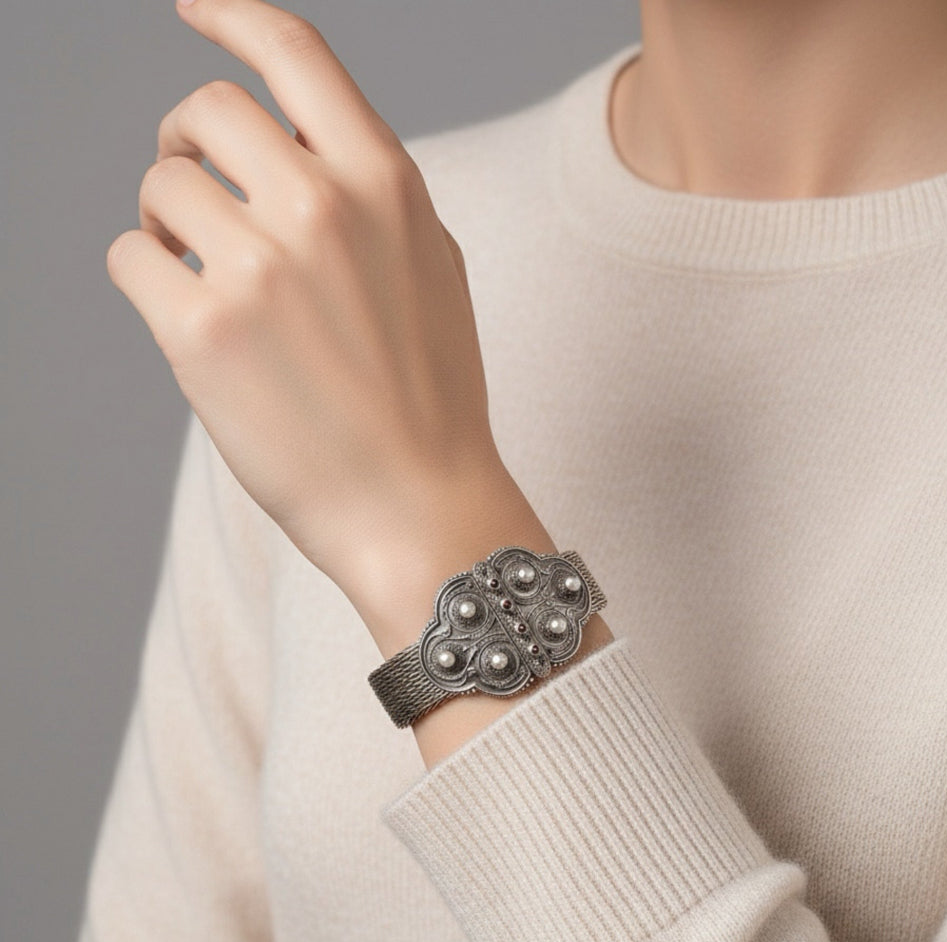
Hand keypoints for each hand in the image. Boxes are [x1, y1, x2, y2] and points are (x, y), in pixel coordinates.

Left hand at [106, 0, 511, 612]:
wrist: (418, 505)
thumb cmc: (429, 399)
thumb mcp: (432, 271)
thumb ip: (373, 197)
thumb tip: (299, 147)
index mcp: (386, 184)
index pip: (295, 52)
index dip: (234, 17)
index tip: (194, 10)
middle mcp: (323, 207)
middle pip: (204, 112)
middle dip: (186, 145)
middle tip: (193, 194)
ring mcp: (259, 267)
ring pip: (160, 187)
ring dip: (169, 226)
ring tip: (207, 283)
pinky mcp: (202, 330)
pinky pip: (131, 257)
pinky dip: (149, 280)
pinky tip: (193, 325)